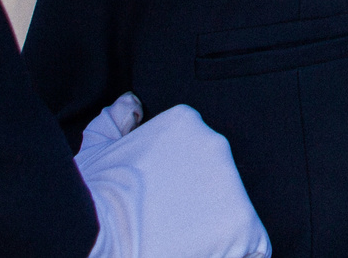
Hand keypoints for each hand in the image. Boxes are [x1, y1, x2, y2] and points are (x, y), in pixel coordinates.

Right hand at [77, 94, 268, 257]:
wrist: (94, 231)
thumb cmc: (93, 194)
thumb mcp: (98, 146)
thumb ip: (116, 118)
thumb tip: (130, 104)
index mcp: (186, 123)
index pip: (201, 156)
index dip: (186, 186)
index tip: (168, 204)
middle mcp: (216, 145)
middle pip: (222, 186)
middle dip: (202, 208)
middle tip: (172, 227)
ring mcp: (232, 184)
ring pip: (238, 216)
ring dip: (216, 232)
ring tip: (185, 243)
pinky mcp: (241, 223)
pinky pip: (254, 247)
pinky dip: (234, 255)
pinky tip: (205, 255)